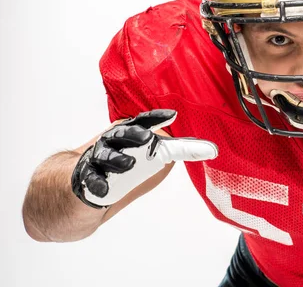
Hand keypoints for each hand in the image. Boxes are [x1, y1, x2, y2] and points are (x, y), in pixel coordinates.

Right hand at [71, 109, 217, 208]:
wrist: (87, 178)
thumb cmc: (128, 158)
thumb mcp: (156, 154)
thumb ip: (180, 149)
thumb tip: (212, 150)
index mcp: (131, 132)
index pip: (144, 122)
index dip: (157, 117)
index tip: (172, 115)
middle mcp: (113, 141)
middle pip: (122, 134)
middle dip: (134, 134)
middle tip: (148, 138)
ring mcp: (99, 158)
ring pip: (107, 155)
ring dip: (117, 159)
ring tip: (129, 163)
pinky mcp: (87, 176)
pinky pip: (92, 179)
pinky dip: (97, 184)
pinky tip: (103, 190)